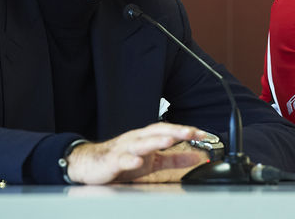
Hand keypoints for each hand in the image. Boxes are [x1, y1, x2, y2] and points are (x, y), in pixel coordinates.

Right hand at [66, 122, 209, 183]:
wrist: (90, 165)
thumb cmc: (121, 161)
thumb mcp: (153, 161)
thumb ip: (174, 159)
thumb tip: (196, 156)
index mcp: (147, 138)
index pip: (169, 130)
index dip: (185, 130)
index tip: (203, 133)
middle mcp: (137, 139)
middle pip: (157, 131)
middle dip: (175, 131)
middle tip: (191, 132)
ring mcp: (124, 149)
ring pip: (141, 143)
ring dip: (156, 141)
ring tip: (170, 140)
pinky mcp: (112, 161)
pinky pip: (122, 160)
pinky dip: (130, 160)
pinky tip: (138, 161)